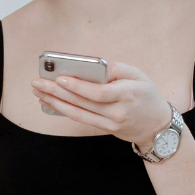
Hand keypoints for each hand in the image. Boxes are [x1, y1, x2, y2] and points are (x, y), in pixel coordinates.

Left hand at [31, 59, 173, 149]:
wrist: (156, 125)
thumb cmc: (146, 95)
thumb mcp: (138, 75)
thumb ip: (117, 69)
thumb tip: (93, 65)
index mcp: (128, 94)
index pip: (99, 93)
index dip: (78, 86)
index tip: (60, 77)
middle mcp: (118, 111)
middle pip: (83, 102)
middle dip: (57, 92)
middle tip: (38, 82)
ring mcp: (111, 123)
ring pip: (78, 113)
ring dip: (55, 102)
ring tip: (38, 92)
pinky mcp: (105, 129)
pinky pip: (81, 119)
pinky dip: (64, 110)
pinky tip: (51, 102)